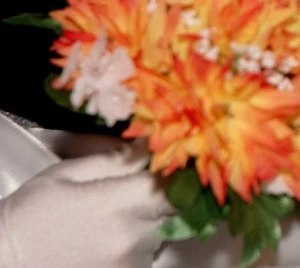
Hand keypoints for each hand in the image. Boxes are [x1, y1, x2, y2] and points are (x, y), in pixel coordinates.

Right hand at [0, 141, 173, 267]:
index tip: (173, 161)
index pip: (177, 183)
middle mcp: (134, 238)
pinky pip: (149, 252)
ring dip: (151, 218)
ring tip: (112, 216)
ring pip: (164, 230)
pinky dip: (139, 240)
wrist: (4, 266)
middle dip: (166, 193)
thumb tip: (148, 145)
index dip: (180, 170)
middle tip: (141, 186)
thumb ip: (116, 159)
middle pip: (177, 208)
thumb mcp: (66, 174)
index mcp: (121, 204)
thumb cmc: (30, 217)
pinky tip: (108, 236)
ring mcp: (133, 263)